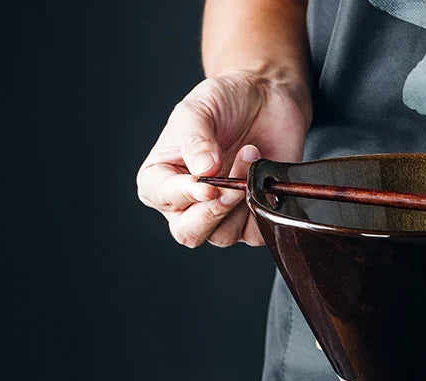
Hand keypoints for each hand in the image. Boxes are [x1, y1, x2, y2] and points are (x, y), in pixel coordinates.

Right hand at [137, 69, 309, 247]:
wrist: (265, 99)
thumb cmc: (224, 102)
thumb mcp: (200, 107)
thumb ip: (195, 138)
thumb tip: (202, 171)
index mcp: (160, 178)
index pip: (163, 199)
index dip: (185, 196)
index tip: (208, 185)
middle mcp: (185, 205)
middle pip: (189, 233)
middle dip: (213, 211)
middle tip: (232, 183)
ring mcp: (218, 216)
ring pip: (222, 236)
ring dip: (240, 202)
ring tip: (251, 157)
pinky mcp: (249, 220)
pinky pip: (255, 235)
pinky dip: (262, 211)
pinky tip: (263, 179)